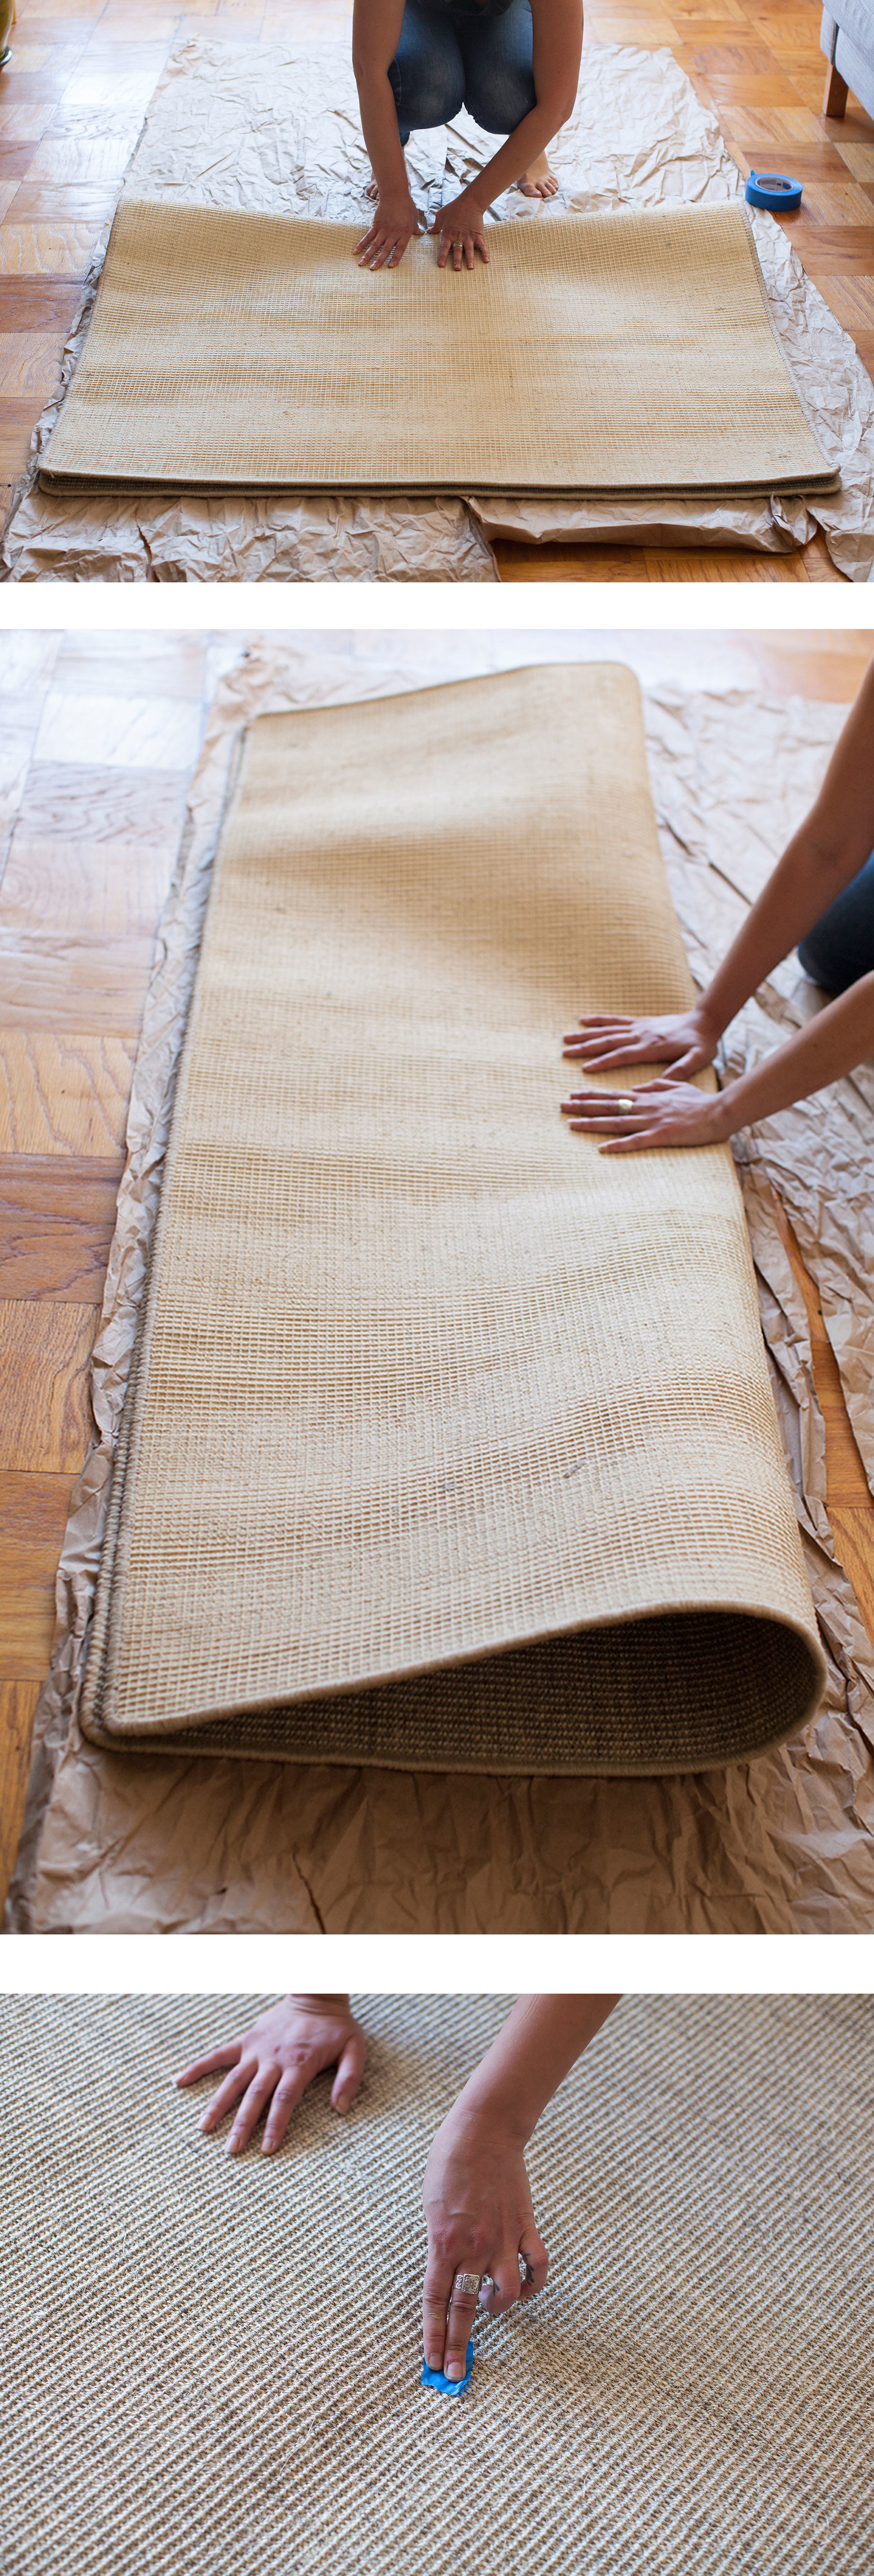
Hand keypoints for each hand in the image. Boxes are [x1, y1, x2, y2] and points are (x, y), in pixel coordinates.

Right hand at [175, 1995, 366, 2153]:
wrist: (316, 1993)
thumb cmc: (337, 2026)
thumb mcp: (355, 2049)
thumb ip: (350, 2078)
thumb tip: (341, 2108)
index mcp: (299, 2063)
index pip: (284, 2100)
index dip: (276, 2125)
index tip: (267, 2149)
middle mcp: (274, 2059)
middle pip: (255, 2096)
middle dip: (242, 2125)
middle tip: (231, 2151)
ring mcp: (256, 2050)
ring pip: (233, 2081)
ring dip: (218, 2105)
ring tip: (203, 2129)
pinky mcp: (246, 2040)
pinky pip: (219, 2054)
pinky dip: (199, 2066)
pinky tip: (180, 2080)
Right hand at [354, 194, 425, 267]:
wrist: (395, 193)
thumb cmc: (406, 204)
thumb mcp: (414, 217)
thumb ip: (415, 228)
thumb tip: (421, 234)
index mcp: (404, 233)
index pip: (400, 249)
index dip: (395, 258)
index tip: (390, 267)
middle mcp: (393, 233)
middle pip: (385, 249)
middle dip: (379, 260)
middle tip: (373, 269)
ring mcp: (383, 229)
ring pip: (375, 245)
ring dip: (368, 255)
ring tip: (361, 264)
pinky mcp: (376, 224)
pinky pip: (368, 236)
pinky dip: (361, 244)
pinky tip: (355, 251)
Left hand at [421, 2105, 547, 2379]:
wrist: (483, 2131)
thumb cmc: (449, 2161)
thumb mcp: (431, 2205)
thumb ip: (439, 2242)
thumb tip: (445, 2268)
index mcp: (442, 2242)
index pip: (435, 2302)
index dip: (433, 2336)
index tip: (431, 2363)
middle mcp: (472, 2248)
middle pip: (465, 2309)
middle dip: (457, 2345)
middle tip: (453, 2375)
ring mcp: (502, 2239)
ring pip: (506, 2295)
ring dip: (499, 2309)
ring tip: (493, 2309)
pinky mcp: (524, 2226)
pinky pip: (537, 2265)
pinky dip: (534, 2282)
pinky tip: (526, 2287)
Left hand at [429, 189, 489, 271]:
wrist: (470, 201)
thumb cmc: (454, 207)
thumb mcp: (441, 215)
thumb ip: (435, 225)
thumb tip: (428, 232)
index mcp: (448, 233)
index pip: (444, 247)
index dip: (442, 256)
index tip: (441, 265)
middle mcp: (459, 237)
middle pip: (457, 251)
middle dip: (457, 260)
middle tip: (457, 269)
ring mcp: (469, 237)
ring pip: (469, 250)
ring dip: (470, 259)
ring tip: (471, 268)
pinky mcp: (478, 235)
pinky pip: (482, 245)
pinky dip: (485, 253)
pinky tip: (486, 261)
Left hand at [561, 1076, 728, 1152]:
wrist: (720, 1111)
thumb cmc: (701, 1101)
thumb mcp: (677, 1087)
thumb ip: (657, 1086)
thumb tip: (638, 1087)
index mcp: (648, 1096)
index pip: (613, 1095)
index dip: (592, 1095)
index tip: (573, 1094)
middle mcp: (645, 1107)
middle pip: (608, 1107)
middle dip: (583, 1107)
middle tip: (561, 1106)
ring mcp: (652, 1121)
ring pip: (616, 1122)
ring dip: (592, 1124)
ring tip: (571, 1124)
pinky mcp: (662, 1135)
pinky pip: (636, 1142)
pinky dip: (618, 1145)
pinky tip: (602, 1149)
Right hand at [562, 1007, 718, 1079]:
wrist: (705, 1021)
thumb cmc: (702, 1044)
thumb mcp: (697, 1059)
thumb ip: (680, 1070)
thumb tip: (660, 1083)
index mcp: (652, 1047)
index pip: (623, 1055)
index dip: (603, 1062)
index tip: (585, 1069)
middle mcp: (641, 1035)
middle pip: (608, 1042)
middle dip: (586, 1048)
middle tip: (565, 1054)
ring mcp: (639, 1027)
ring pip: (607, 1031)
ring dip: (586, 1035)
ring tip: (566, 1039)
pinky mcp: (640, 1022)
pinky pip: (615, 1020)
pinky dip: (598, 1020)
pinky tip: (583, 1021)